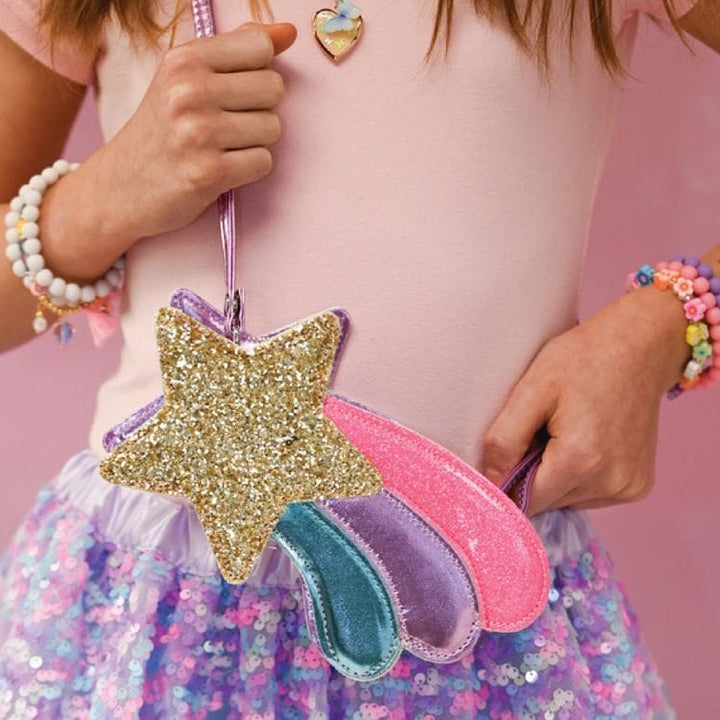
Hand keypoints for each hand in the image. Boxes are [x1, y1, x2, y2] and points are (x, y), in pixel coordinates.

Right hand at [41, 21, 296, 281]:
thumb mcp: (184, 79)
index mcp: (183, 60)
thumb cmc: (162, 133)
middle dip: (261, 110)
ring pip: (273, 128)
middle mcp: (189, 91)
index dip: (258, 72)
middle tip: (228, 125)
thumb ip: (237, 51)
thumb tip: (289, 32)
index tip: (234, 91)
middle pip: (274, 88)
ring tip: (223, 149)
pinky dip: (250, 170)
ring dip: (256, 143)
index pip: (259, 46)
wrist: (121, 189)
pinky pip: (264, 162)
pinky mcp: (209, 172)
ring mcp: (198, 133)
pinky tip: (223, 170)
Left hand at [479, 285, 691, 514]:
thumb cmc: (582, 360)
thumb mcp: (532, 390)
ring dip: (555, 476)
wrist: (639, 347)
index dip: (506, 482)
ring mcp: (628, 487)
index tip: (504, 455)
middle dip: (531, 475)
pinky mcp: (637, 485)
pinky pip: (591, 494)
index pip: (525, 501)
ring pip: (567, 500)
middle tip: (537, 432)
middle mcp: (609, 482)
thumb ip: (505, 439)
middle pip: (547, 502)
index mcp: (580, 460)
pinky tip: (584, 441)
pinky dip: (579, 476)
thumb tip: (489, 481)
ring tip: (562, 433)